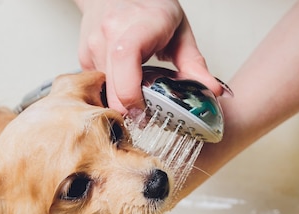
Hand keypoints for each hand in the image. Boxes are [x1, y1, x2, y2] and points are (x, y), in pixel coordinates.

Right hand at [75, 0, 222, 113]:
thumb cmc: (150, 7)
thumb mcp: (179, 31)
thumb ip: (195, 64)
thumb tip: (214, 91)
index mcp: (136, 25)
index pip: (126, 61)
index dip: (133, 94)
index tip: (146, 112)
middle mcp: (108, 34)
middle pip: (112, 89)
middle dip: (129, 110)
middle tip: (146, 116)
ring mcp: (92, 46)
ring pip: (103, 93)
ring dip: (120, 102)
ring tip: (137, 98)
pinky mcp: (84, 57)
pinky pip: (97, 87)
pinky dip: (111, 93)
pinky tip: (123, 87)